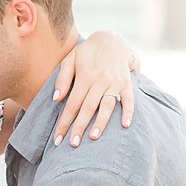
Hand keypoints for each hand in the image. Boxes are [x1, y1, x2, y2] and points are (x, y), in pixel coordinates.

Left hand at [52, 30, 138, 145]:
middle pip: (88, 108)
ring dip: (101, 122)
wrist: (112, 41)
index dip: (64, 122)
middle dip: (79, 127)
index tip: (58, 138)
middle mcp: (100, 80)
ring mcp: (115, 83)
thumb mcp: (71, 59)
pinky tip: (125, 125)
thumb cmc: (87, 53)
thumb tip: (57, 99)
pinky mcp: (127, 84)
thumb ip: (63, 78)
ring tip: (94, 137)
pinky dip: (128, 112)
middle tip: (73, 144)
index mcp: (85, 76)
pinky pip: (129, 99)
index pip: (72, 104)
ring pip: (107, 105)